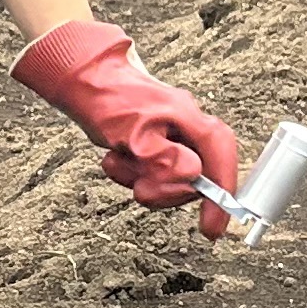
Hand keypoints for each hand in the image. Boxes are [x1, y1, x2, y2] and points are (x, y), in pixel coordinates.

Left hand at [11, 20, 240, 236]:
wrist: (84, 81)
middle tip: (141, 186)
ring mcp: (173, 139)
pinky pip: (151, 175)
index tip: (212, 226)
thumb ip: (164, 157)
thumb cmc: (110, 99)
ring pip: (170, 180)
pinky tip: (116, 158)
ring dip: (142, 180)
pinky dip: (131, 174)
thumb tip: (193, 175)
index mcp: (190, 120)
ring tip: (121, 162)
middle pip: (194, 178)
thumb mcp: (134, 133)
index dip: (222, 193)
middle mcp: (187, 130)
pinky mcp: (157, 147)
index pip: (219, 156)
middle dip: (164, 188)